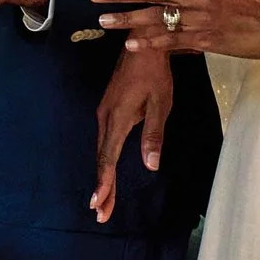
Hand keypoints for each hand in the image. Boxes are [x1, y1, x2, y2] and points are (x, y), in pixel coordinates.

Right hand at [90, 46, 172, 223]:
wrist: (141, 45)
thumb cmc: (155, 74)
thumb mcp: (160, 104)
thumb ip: (153, 134)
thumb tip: (150, 164)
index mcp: (118, 119)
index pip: (108, 158)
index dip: (104, 183)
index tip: (99, 204)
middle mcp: (105, 119)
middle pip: (101, 159)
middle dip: (103, 188)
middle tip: (101, 214)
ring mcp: (104, 113)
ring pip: (101, 151)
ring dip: (103, 176)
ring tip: (104, 200)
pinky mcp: (107, 109)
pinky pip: (103, 141)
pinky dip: (104, 161)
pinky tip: (108, 171)